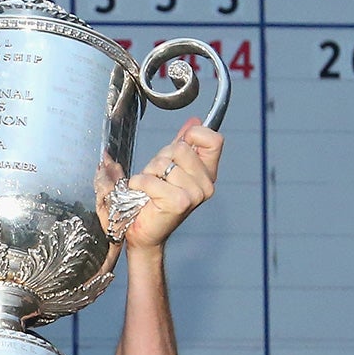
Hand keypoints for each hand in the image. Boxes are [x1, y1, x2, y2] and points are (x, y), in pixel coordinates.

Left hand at [121, 117, 222, 251]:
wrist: (143, 233)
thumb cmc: (153, 201)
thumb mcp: (169, 166)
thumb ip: (182, 144)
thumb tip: (194, 122)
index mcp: (207, 173)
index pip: (214, 140)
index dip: (194, 135)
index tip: (179, 145)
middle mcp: (206, 184)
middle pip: (180, 148)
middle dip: (160, 159)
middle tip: (157, 177)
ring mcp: (195, 194)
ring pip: (163, 163)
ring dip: (148, 173)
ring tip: (149, 188)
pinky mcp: (180, 202)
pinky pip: (152, 179)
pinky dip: (139, 184)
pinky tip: (141, 194)